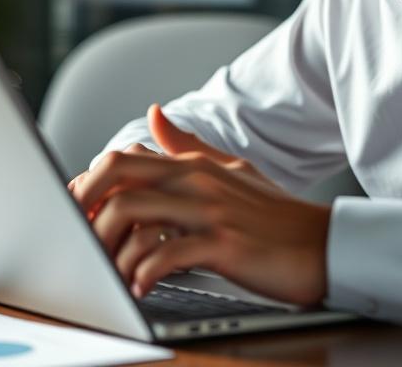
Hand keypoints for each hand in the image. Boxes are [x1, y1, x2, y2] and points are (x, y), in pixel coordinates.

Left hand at [71, 105, 331, 306]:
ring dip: (108, 248)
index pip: (123, 160)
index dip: (87, 185)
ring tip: (106, 273)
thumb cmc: (276, 215)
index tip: (75, 214)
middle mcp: (197, 181)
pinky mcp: (224, 244)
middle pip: (116, 177)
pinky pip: (165, 255)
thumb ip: (188, 148)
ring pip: (132, 214)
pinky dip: (142, 274)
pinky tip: (139, 288)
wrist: (326, 245)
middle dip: (83, 207)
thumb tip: (154, 114)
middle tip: (77, 241)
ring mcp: (210, 211)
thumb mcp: (232, 171)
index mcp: (194, 166)